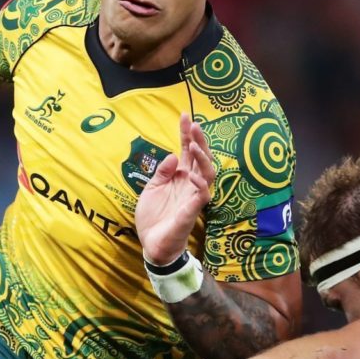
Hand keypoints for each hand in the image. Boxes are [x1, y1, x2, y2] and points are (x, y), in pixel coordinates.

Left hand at [135, 113, 215, 263]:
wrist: (152, 244)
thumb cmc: (153, 217)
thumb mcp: (151, 188)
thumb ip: (162, 172)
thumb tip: (173, 155)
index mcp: (180, 176)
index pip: (186, 150)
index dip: (186, 133)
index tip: (185, 115)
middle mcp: (190, 183)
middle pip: (201, 157)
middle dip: (199, 140)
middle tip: (194, 125)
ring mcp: (194, 196)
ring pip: (208, 173)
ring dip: (203, 157)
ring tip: (195, 144)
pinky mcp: (193, 210)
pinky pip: (203, 195)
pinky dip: (200, 184)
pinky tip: (192, 175)